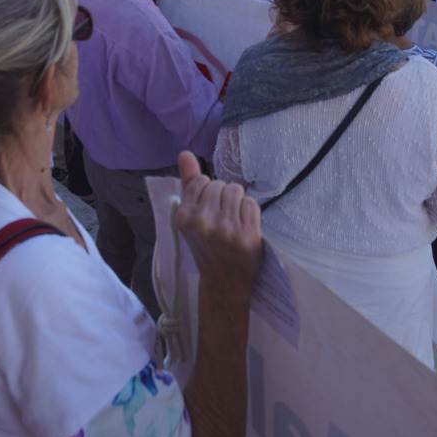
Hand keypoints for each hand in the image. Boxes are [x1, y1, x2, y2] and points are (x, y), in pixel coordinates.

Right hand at [174, 152, 261, 293]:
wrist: (224, 282)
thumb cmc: (206, 246)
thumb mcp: (191, 217)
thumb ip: (188, 184)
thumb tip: (184, 153)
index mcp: (184, 217)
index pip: (201, 181)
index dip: (208, 193)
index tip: (208, 210)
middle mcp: (203, 222)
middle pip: (220, 185)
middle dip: (223, 197)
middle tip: (221, 219)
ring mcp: (226, 229)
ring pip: (236, 190)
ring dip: (237, 202)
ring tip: (233, 221)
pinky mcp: (246, 235)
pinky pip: (251, 204)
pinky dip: (250, 212)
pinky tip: (243, 227)